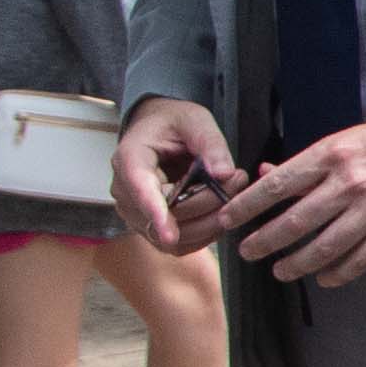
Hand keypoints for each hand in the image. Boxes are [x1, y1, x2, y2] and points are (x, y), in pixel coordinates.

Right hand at [115, 99, 243, 250]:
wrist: (159, 131)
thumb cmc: (173, 124)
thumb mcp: (195, 120)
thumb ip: (210, 143)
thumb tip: (224, 173)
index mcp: (130, 159)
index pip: (141, 191)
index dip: (156, 213)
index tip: (169, 235)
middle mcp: (126, 192)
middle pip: (168, 216)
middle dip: (208, 203)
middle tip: (239, 178)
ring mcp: (136, 214)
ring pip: (175, 238)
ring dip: (210, 221)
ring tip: (232, 191)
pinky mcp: (150, 229)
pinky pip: (179, 246)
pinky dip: (204, 234)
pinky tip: (219, 213)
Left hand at [226, 117, 365, 288]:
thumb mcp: (339, 141)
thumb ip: (303, 163)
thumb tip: (264, 173)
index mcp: (331, 155)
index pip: (278, 185)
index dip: (248, 206)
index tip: (228, 220)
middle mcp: (350, 183)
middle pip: (296, 222)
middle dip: (265, 241)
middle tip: (248, 252)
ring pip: (324, 248)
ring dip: (296, 264)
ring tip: (280, 270)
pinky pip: (359, 260)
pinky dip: (337, 274)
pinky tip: (321, 277)